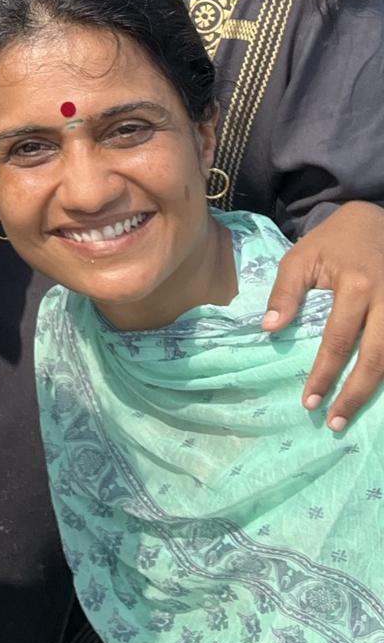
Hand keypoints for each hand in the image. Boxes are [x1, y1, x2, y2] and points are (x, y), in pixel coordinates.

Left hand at [261, 201, 383, 429]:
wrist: (376, 219)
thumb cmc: (334, 242)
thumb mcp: (301, 257)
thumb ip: (286, 292)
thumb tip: (270, 330)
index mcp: (357, 286)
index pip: (339, 341)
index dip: (325, 374)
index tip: (310, 402)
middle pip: (375, 359)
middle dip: (354, 395)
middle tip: (334, 422)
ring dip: (375, 391)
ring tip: (352, 415)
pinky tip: (377, 393)